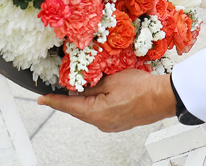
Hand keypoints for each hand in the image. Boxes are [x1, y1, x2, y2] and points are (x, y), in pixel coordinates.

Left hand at [37, 70, 176, 131]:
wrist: (163, 98)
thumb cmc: (141, 88)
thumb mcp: (110, 80)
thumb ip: (90, 85)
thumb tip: (77, 88)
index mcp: (96, 114)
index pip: (68, 106)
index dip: (53, 101)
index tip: (42, 99)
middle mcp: (102, 124)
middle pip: (79, 110)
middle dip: (70, 99)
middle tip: (60, 88)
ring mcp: (111, 125)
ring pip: (91, 111)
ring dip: (85, 100)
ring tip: (84, 87)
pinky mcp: (119, 123)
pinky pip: (101, 113)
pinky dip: (97, 103)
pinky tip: (100, 93)